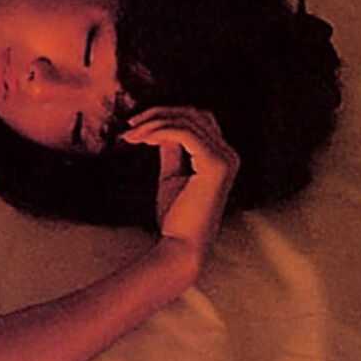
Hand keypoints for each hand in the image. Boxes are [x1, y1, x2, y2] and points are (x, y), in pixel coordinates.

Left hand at [121, 106, 237, 246]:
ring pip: (187, 120)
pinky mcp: (215, 165)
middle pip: (193, 114)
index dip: (166, 115)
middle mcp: (229, 155)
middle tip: (131, 124)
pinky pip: (183, 133)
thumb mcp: (172, 175)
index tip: (137, 125)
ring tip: (131, 134)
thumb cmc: (176, 217)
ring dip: (154, 122)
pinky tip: (141, 139)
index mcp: (222, 157)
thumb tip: (160, 127)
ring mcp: (225, 159)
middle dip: (159, 113)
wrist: (181, 247)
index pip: (197, 120)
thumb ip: (171, 149)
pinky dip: (159, 131)